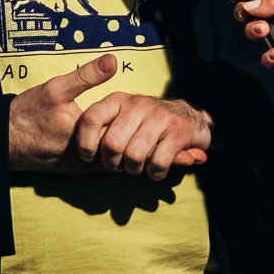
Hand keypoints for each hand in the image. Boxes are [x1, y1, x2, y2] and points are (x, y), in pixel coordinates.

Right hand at [8, 55, 123, 172]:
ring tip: (119, 123)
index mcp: (87, 140)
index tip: (132, 105)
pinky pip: (101, 164)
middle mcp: (87, 160)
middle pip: (122, 148)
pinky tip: (104, 134)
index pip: (126, 134)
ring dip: (118, 142)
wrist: (3, 139)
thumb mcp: (56, 88)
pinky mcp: (75, 171)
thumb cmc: (27, 114)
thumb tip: (113, 60)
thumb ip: (87, 75)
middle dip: (128, 131)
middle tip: (130, 113)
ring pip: (113, 158)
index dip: (131, 117)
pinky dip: (106, 151)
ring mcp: (81, 169)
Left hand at [69, 92, 213, 181]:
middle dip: (113, 164)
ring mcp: (160, 115)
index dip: (85, 144)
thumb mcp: (121, 121)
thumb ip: (102, 133)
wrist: (190, 117)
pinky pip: (158, 163)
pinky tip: (156, 170)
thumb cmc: (145, 126)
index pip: (91, 119)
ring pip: (134, 155)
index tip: (89, 158)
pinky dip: (155, 173)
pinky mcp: (179, 130)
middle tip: (119, 166)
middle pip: (112, 143)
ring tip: (138, 167)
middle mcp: (138, 104)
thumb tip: (83, 155)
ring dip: (134, 169)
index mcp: (118, 100)